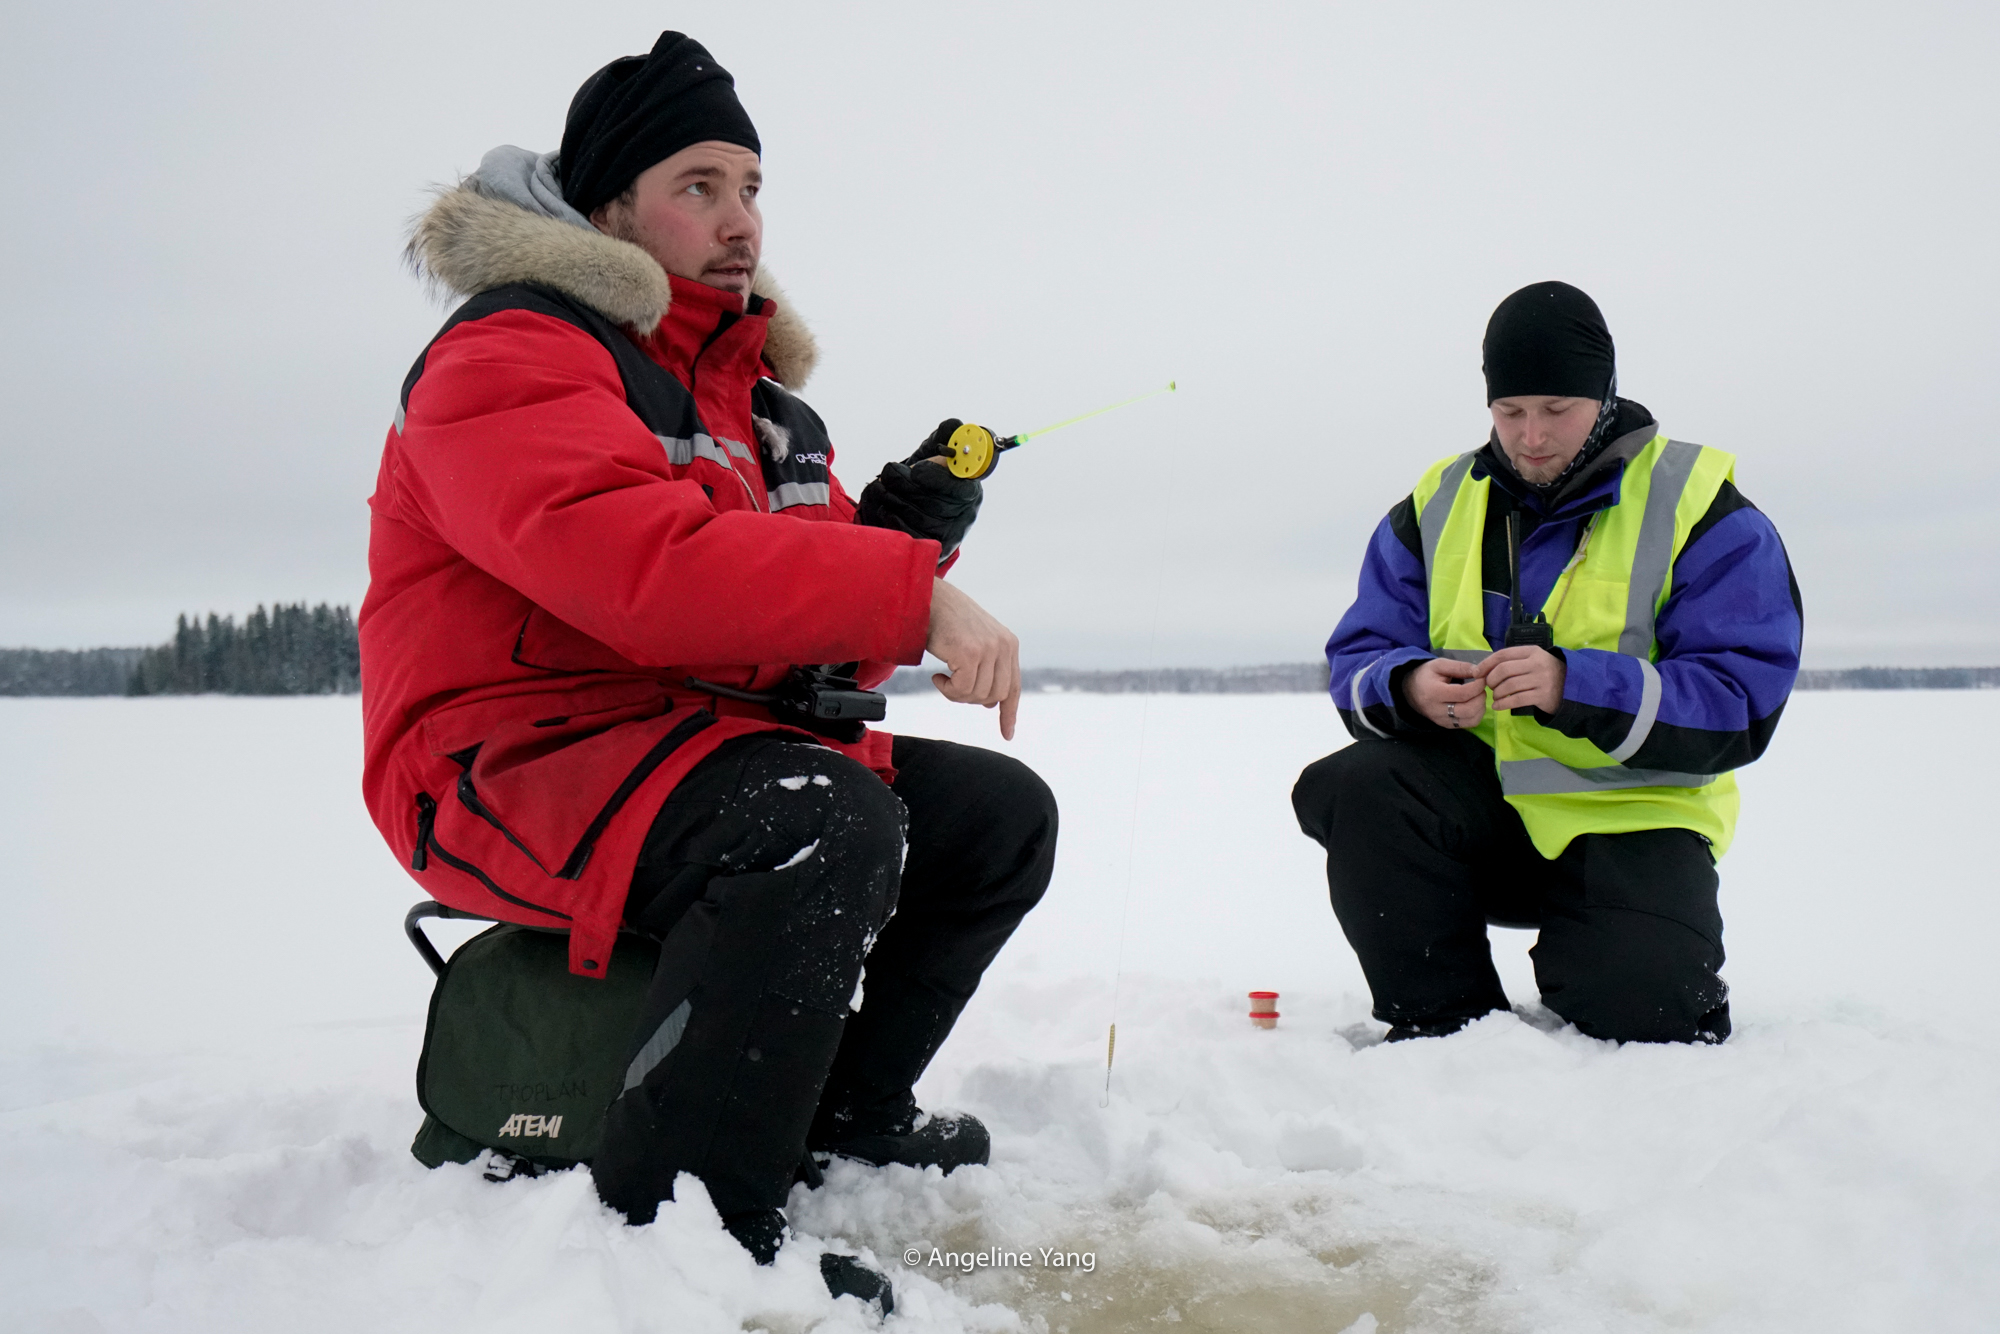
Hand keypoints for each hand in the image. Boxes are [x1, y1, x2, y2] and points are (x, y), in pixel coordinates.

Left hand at [855, 420, 982, 557]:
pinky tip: (884, 507)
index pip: (959, 488)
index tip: (917, 469)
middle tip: (890, 472)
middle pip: (931, 502)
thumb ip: (943, 439)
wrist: (911, 516)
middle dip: (903, 483)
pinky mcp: (924, 550)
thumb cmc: (926, 482)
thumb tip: (954, 425)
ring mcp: (944, 537)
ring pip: (912, 515)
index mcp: (969, 491)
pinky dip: (886, 515)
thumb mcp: (934, 457)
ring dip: (890, 496)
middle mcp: (962, 518)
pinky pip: (900, 531)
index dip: (936, 478)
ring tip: (883, 488)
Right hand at [925, 578, 1020, 738]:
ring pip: (978, 695)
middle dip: (971, 699)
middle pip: (995, 696)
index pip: (1013, 686)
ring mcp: (989, 649)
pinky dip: (947, 689)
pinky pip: (962, 689)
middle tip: (952, 685)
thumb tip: (989, 703)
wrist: (927, 598)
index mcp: (1008, 644)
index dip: (1010, 713)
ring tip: (943, 677)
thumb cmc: (945, 621)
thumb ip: (986, 668)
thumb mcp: (974, 642)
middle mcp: (1004, 646)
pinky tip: (937, 675)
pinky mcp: (970, 652)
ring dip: (956, 693)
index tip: (1008, 735)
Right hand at [1402, 657, 1486, 729]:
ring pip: (1471, 720)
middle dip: (1480, 697)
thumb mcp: (1440, 664)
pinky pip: (1468, 724)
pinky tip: (1473, 704)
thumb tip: (1479, 672)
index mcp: (1434, 692)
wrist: (1410, 690)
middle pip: (1469, 710)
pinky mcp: (1446, 726)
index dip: (1478, 686)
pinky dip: (1476, 715)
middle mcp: (1437, 710)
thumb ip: (1460, 667)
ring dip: (1480, 707)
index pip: (1463, 693)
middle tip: (1481, 688)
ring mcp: (1442, 720)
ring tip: (1477, 696)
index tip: (1482, 678)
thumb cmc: (1425, 675)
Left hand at [1477, 646, 1564, 713]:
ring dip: (1497, 693)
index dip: (1486, 664)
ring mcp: (1541, 680)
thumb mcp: (1531, 660)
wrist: (1570, 686)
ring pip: (1509, 686)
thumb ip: (1511, 661)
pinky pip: (1516, 700)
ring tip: (1496, 696)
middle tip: (1490, 687)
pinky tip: (1497, 706)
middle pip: (1504, 670)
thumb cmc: (1544, 672)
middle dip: (1491, 680)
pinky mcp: (1543, 695)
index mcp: (1532, 651)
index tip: (1477, 673)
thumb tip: (1481, 669)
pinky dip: (1503, 704)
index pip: (1503, 655)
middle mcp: (1537, 663)